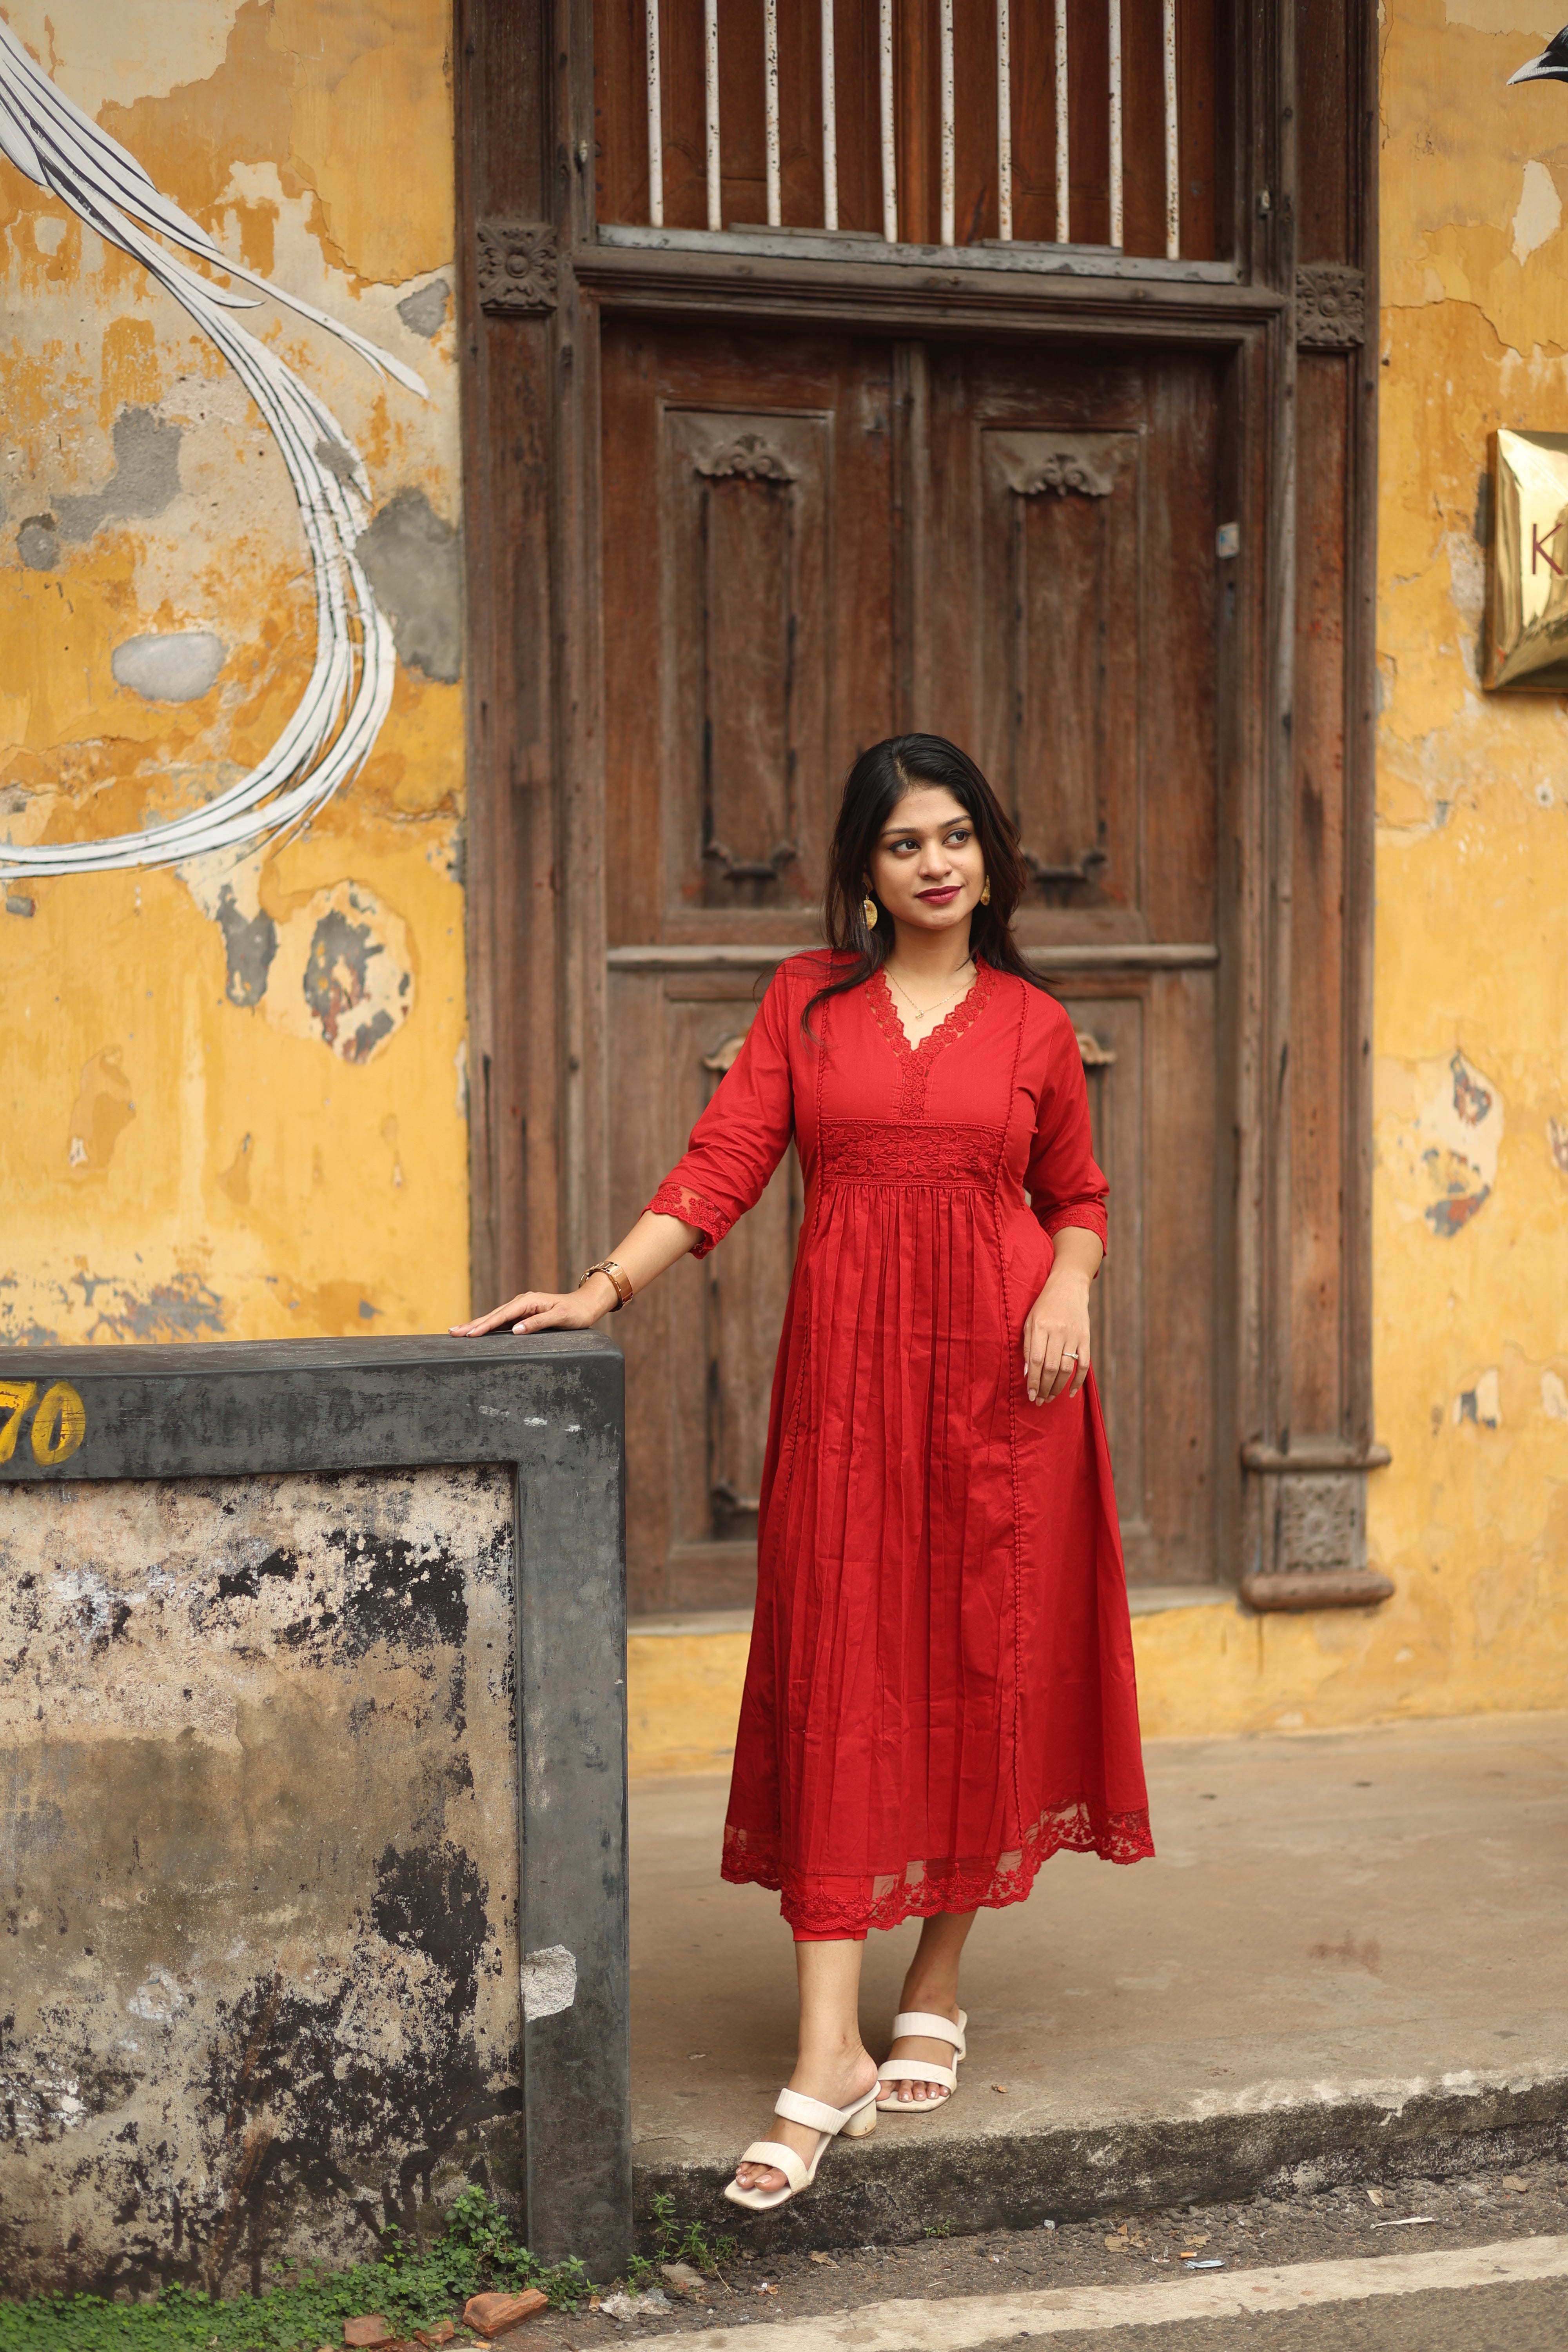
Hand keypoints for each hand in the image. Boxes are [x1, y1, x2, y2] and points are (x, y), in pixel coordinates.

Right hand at [449, 1273, 617, 1336]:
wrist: (585, 1305)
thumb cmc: (575, 1312)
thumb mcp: (559, 1317)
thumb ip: (537, 1323)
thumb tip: (515, 1330)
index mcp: (527, 1302)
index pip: (501, 1316)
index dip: (484, 1326)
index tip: (469, 1334)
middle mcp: (520, 1303)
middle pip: (492, 1315)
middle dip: (472, 1324)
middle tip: (452, 1332)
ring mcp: (520, 1308)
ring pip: (494, 1318)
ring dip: (476, 1325)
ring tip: (457, 1331)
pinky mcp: (522, 1315)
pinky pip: (501, 1321)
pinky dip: (487, 1326)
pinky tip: (477, 1331)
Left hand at [1022, 1264, 1090, 1404]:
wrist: (1068, 1287)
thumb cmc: (1044, 1306)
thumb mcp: (1029, 1321)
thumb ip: (1028, 1346)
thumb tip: (1028, 1373)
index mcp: (1040, 1326)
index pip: (1036, 1360)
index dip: (1033, 1380)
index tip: (1030, 1395)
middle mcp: (1058, 1331)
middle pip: (1051, 1367)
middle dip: (1044, 1388)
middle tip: (1039, 1400)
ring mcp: (1074, 1335)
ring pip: (1067, 1368)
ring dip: (1058, 1387)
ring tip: (1050, 1397)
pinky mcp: (1086, 1338)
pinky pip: (1084, 1364)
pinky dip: (1078, 1380)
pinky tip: (1070, 1392)